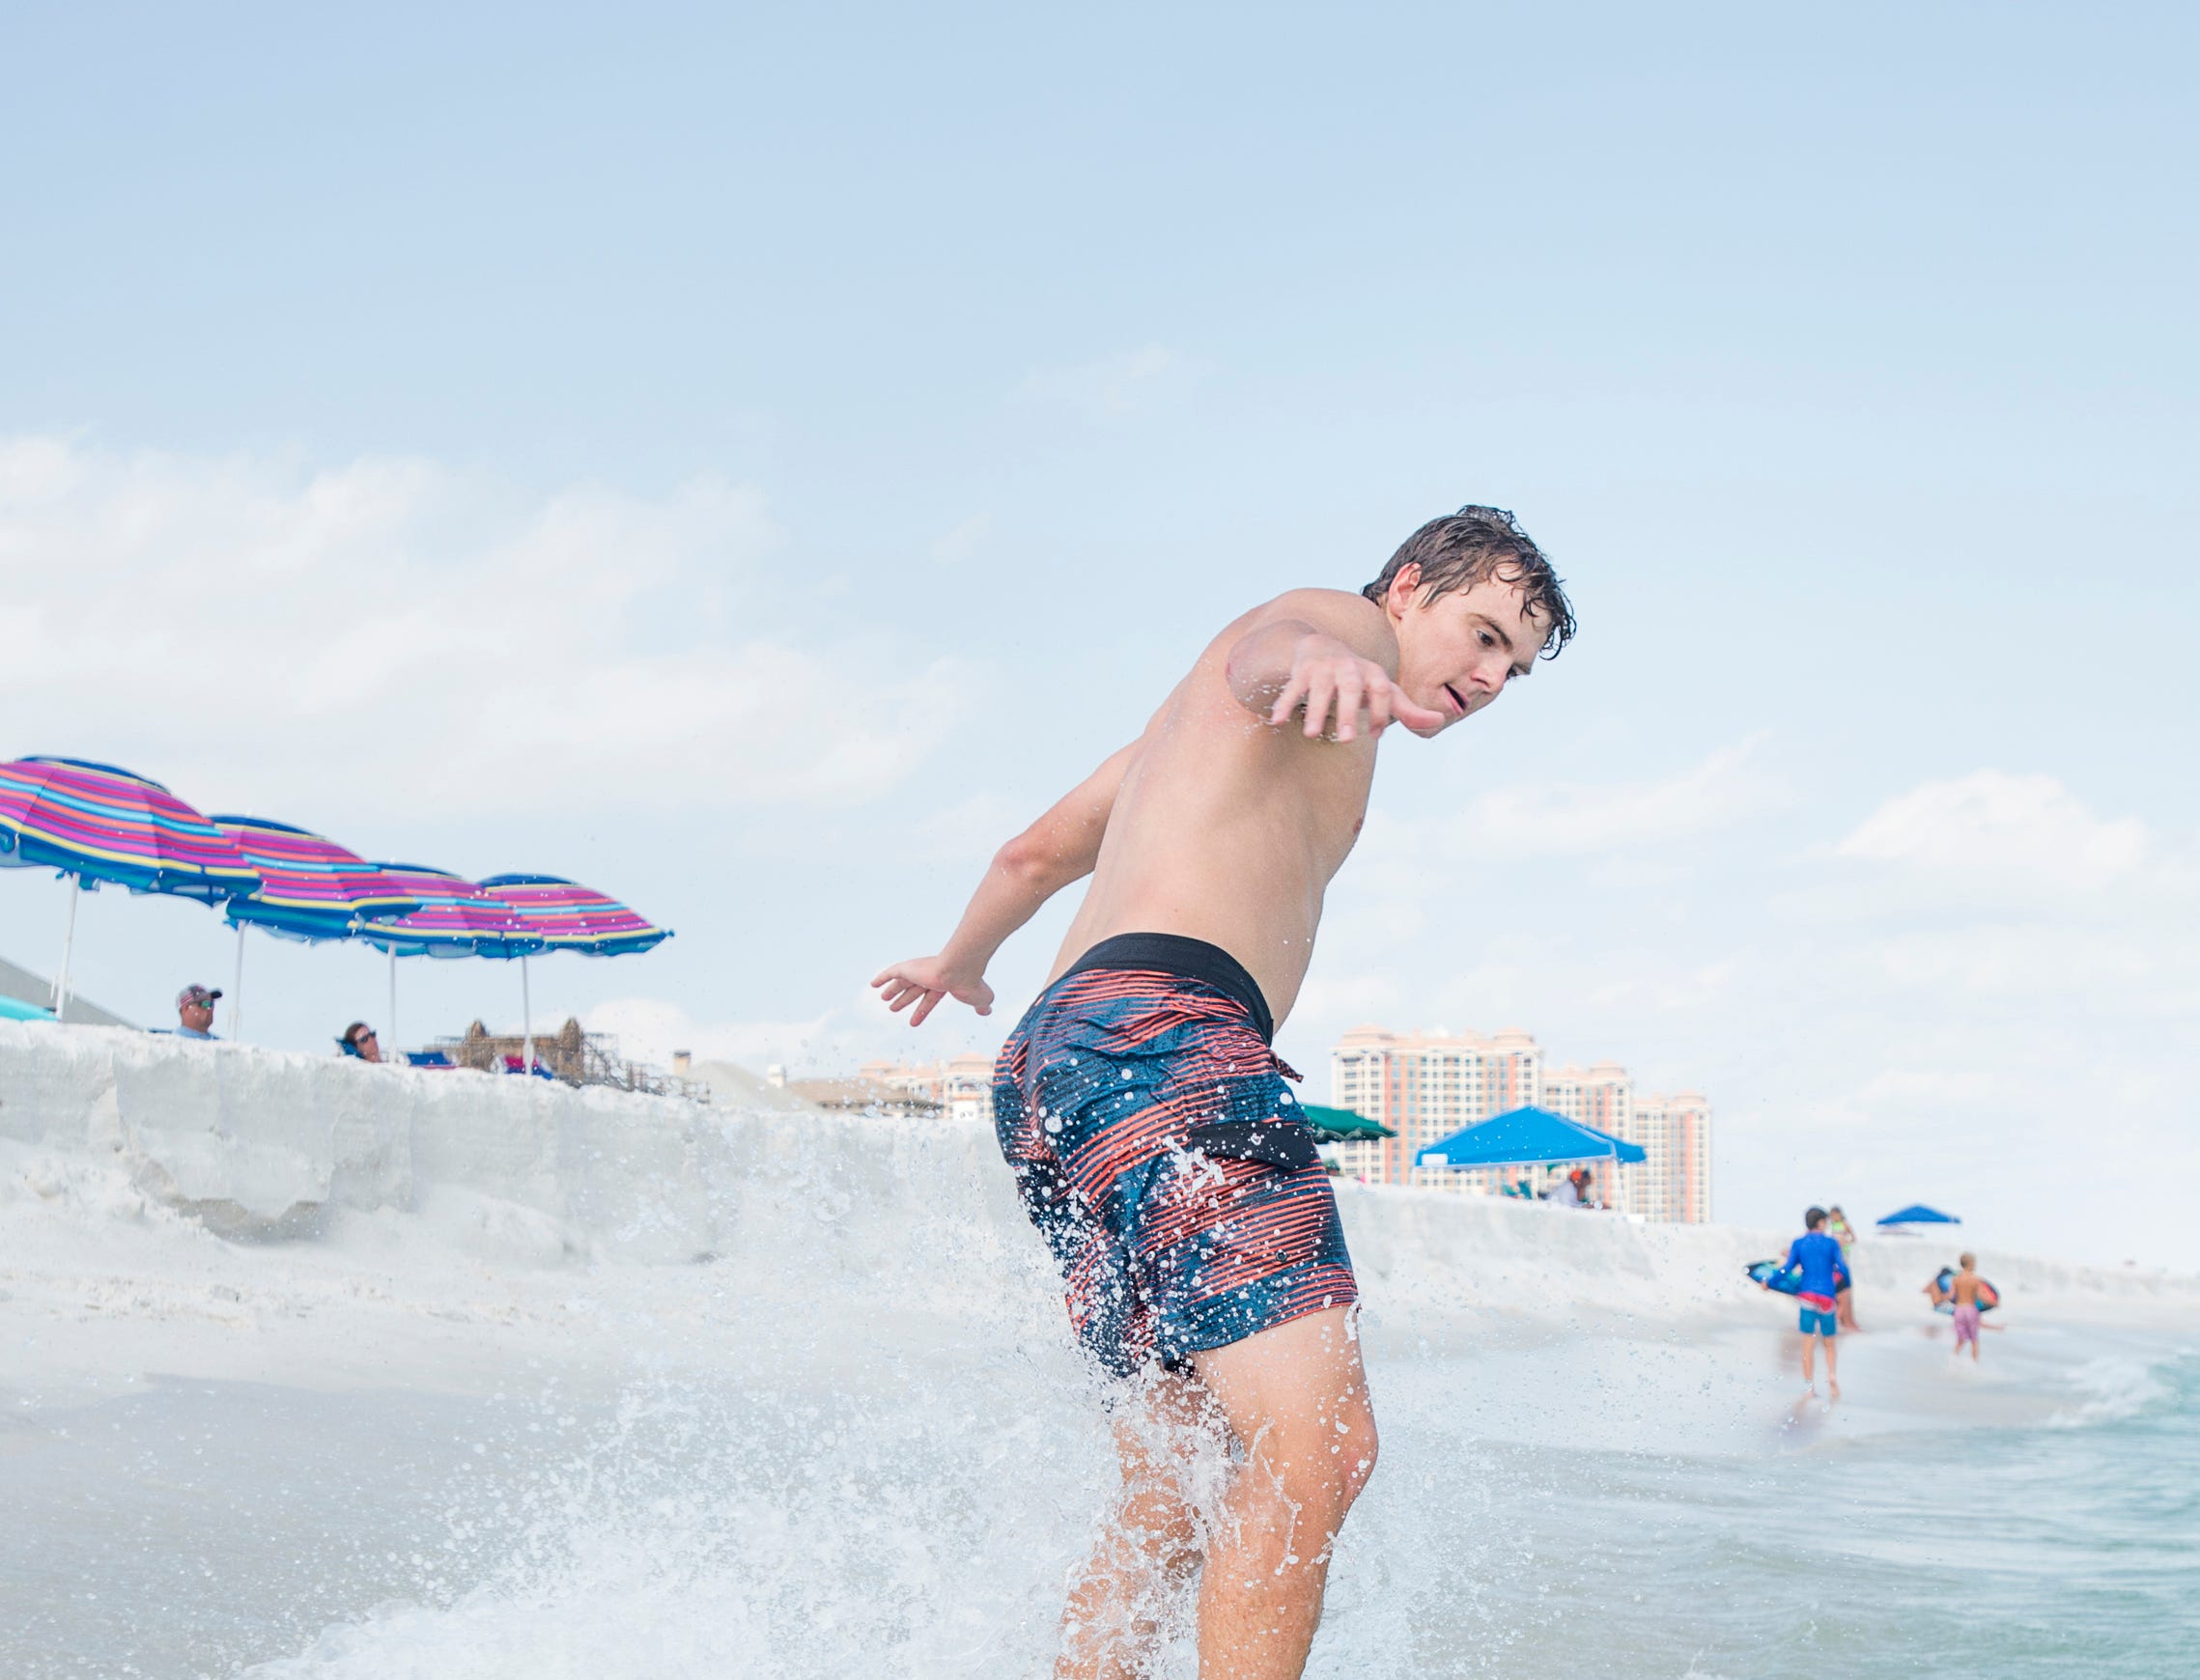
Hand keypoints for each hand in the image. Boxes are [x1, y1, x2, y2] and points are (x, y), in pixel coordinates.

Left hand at [871, 955, 994, 1026]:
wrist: (960, 968)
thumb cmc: (970, 983)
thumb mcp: (980, 998)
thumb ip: (981, 1005)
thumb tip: (986, 1011)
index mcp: (945, 983)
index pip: (930, 1000)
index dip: (921, 1012)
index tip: (913, 1023)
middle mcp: (930, 976)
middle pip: (913, 991)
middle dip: (904, 1001)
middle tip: (893, 1009)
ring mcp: (918, 971)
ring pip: (901, 983)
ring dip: (892, 992)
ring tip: (884, 1000)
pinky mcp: (908, 968)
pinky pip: (891, 972)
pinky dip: (881, 978)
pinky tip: (872, 984)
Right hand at [1267, 634, 1444, 740]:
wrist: (1321, 646)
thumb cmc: (1358, 678)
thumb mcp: (1382, 689)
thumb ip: (1407, 709)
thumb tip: (1440, 721)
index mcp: (1372, 673)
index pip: (1382, 690)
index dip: (1381, 711)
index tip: (1375, 735)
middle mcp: (1349, 667)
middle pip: (1351, 687)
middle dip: (1349, 712)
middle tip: (1348, 741)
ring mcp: (1324, 668)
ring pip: (1320, 689)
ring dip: (1316, 711)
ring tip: (1311, 735)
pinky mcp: (1301, 671)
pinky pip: (1293, 687)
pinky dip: (1285, 703)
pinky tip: (1276, 721)